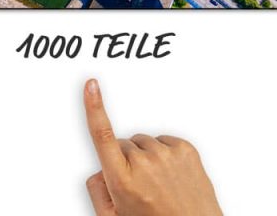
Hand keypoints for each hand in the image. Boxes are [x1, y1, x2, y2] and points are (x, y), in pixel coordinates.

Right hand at [84, 79, 222, 215]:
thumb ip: (97, 192)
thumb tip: (99, 170)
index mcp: (123, 180)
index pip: (103, 135)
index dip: (94, 106)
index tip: (91, 85)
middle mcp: (145, 163)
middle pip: (124, 145)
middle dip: (127, 162)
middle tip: (141, 189)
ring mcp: (167, 154)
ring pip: (144, 143)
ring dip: (147, 159)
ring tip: (159, 186)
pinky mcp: (186, 149)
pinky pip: (164, 142)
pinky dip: (164, 156)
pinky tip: (171, 178)